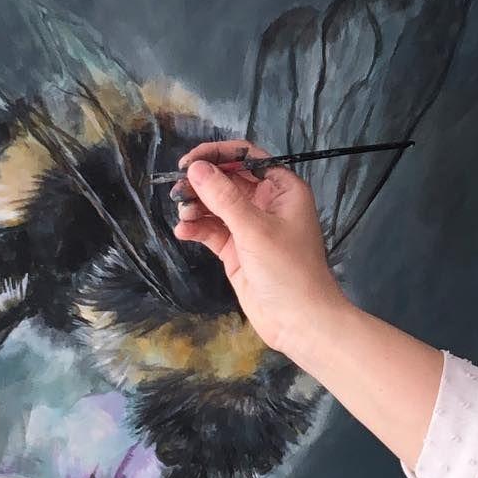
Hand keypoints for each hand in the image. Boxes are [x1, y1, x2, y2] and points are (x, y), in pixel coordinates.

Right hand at [172, 140, 347, 355]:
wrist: (299, 321)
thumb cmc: (288, 270)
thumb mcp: (254, 229)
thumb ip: (224, 197)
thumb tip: (196, 168)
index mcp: (282, 189)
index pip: (248, 158)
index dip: (219, 155)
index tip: (190, 161)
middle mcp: (267, 203)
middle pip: (228, 180)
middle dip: (202, 182)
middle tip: (177, 189)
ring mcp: (250, 227)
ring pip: (217, 205)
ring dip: (197, 206)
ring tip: (182, 213)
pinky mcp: (237, 250)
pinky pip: (212, 230)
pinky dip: (197, 228)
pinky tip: (183, 230)